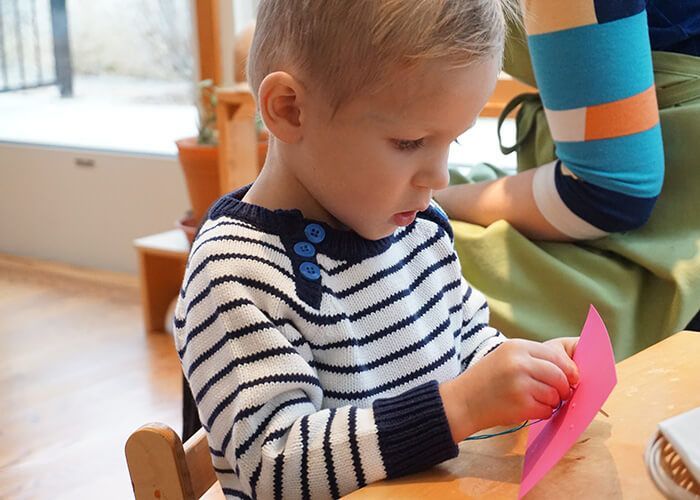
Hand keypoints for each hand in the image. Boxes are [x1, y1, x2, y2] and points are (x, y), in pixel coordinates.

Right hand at [440, 338, 578, 441]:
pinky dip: (543, 412)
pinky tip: (528, 408)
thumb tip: (569, 370)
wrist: (462, 401)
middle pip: (560, 375)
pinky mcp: (521, 405)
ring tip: (536, 400)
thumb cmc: (485, 380)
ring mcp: (520, 384)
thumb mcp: (505, 357)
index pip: (555, 355)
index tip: (572, 377)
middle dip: (564, 387)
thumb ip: (533, 359)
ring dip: (552, 401)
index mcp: (516, 347)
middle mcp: (519, 363)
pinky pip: (546, 410)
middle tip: (561, 394)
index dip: (568, 368)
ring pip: (555, 394)